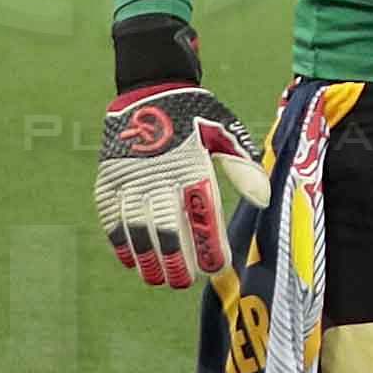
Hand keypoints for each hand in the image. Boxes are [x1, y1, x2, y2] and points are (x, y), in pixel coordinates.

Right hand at [100, 82, 270, 290]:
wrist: (149, 88)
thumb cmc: (196, 115)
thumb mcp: (225, 132)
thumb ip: (242, 168)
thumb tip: (264, 200)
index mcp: (191, 165)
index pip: (201, 213)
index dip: (209, 244)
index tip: (218, 267)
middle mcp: (157, 174)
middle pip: (165, 228)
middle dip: (176, 260)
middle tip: (184, 283)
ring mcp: (129, 177)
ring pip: (135, 227)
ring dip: (147, 257)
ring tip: (158, 280)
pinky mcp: (109, 178)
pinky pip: (111, 216)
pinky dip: (119, 241)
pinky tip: (130, 260)